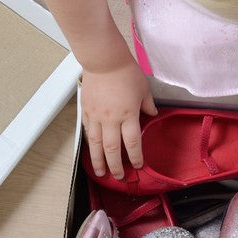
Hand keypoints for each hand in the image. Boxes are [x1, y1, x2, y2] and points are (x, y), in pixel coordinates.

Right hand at [81, 59, 156, 178]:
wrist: (104, 60)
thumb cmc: (126, 72)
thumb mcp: (144, 89)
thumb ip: (147, 105)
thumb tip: (151, 115)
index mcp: (128, 115)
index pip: (133, 143)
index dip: (136, 157)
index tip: (138, 166)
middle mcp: (111, 119)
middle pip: (112, 149)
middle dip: (116, 166)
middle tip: (119, 177)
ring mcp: (96, 116)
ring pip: (96, 144)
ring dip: (98, 160)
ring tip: (100, 172)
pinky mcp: (86, 110)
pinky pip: (87, 131)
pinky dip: (89, 143)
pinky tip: (91, 150)